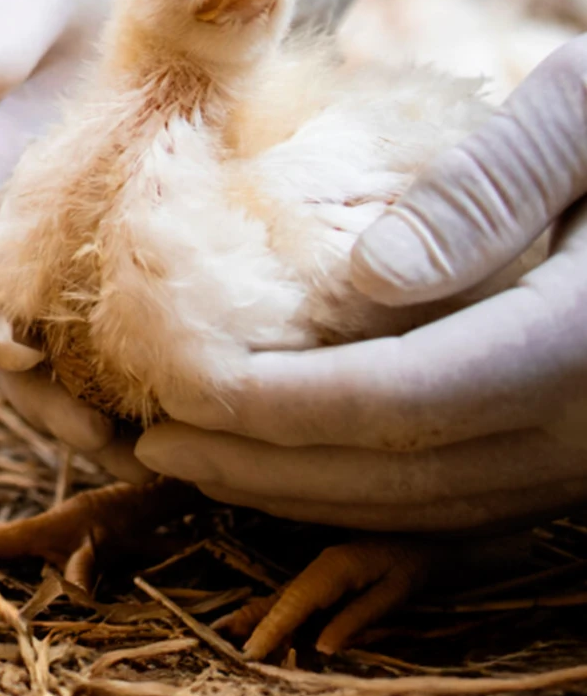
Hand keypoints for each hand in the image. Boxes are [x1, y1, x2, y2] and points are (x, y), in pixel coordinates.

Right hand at [0, 0, 145, 480]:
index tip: (11, 347)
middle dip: (40, 394)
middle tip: (103, 441)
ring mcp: (53, 254)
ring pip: (60, 349)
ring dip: (99, 405)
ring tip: (163, 456)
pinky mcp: (114, 260)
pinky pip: (121, 330)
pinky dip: (152, 374)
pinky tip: (210, 409)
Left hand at [137, 36, 586, 530]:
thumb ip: (489, 184)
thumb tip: (374, 274)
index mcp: (575, 339)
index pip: (395, 402)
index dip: (270, 408)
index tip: (174, 388)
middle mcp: (586, 425)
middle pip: (396, 477)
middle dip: (259, 468)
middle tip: (151, 444)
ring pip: (425, 511)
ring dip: (299, 496)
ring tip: (197, 462)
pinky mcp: (582, 462)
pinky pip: (463, 508)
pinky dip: (364, 500)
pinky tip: (290, 471)